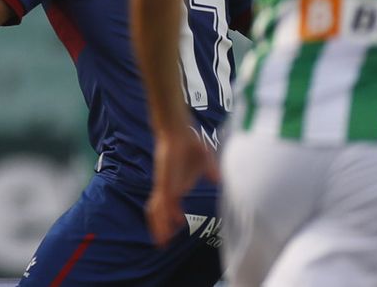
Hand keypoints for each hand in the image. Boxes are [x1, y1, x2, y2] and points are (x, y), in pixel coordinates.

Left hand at [145, 123, 218, 245]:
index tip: (179, 226)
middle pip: (160, 213)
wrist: (178, 132)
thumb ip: (211, 172)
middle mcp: (168, 189)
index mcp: (176, 185)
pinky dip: (163, 217)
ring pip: (158, 212)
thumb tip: (219, 179)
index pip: (171, 206)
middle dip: (161, 229)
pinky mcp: (164, 183)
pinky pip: (161, 203)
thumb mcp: (206, 161)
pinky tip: (168, 227)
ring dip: (159, 228)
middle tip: (163, 245)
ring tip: (162, 243)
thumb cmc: (190, 144)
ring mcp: (165, 186)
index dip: (172, 218)